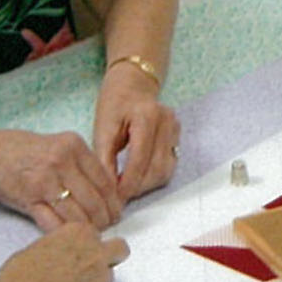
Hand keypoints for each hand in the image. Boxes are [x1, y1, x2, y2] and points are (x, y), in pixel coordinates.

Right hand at [0, 127, 122, 230]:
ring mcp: (45, 180)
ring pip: (77, 213)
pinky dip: (65, 233)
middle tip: (109, 227)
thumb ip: (83, 164)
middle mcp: (61, 161)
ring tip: (94, 236)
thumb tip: (110, 190)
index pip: (104, 178)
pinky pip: (53, 222)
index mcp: (74, 146)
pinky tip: (72, 239)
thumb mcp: (60, 146)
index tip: (118, 210)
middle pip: (94, 198)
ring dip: (88, 229)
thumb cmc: (27, 152)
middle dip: (105, 217)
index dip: (114, 199)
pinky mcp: (29, 199)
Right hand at [0, 223, 127, 281]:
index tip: (77, 248)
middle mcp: (94, 250)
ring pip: (111, 271)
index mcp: (76, 232)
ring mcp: (100, 274)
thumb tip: (54, 249)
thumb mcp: (32, 249)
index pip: (92, 231)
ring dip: (99, 275)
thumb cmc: (20, 281)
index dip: (85, 241)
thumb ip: (54, 244)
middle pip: (118, 246)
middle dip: (107, 253)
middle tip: (91, 262)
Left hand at [93, 70, 180, 201]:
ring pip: (165, 170)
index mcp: (147, 116)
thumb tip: (108, 190)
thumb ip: (105, 159)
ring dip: (146, 185)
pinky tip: (138, 178)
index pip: (140, 159)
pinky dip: (153, 177)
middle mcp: (168, 122)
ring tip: (127, 188)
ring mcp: (176, 129)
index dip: (127, 183)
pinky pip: (169, 165)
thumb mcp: (103, 129)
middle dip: (137, 187)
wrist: (133, 84)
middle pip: (157, 168)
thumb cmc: (114, 104)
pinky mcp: (179, 137)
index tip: (114, 197)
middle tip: (119, 197)